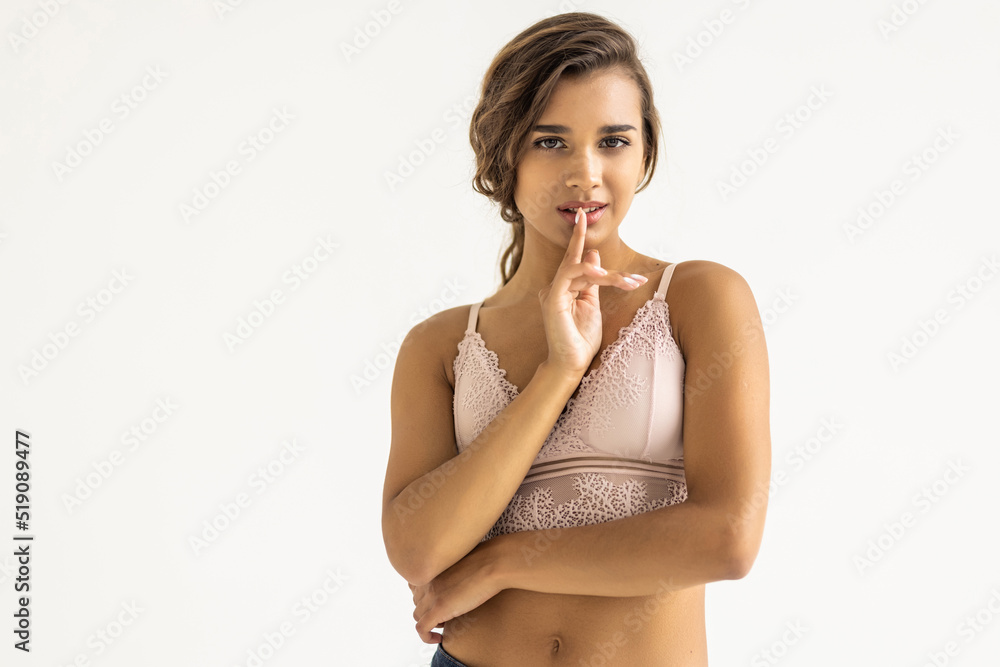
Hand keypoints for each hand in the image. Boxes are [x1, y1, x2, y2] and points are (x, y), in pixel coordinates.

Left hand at [408, 540, 504, 643]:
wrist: (495, 562)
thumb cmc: (488, 559)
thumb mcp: (465, 561)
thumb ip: (455, 570)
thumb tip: (461, 580)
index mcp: (433, 568)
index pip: (415, 586)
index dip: (425, 597)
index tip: (438, 601)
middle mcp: (428, 580)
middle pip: (417, 601)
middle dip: (428, 610)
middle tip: (446, 614)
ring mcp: (432, 595)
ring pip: (417, 615)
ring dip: (429, 623)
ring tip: (446, 624)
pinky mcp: (440, 608)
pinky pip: (421, 629)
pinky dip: (426, 637)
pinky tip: (439, 639)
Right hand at [538, 206, 648, 374]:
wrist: (572, 363)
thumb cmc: (582, 339)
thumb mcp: (592, 305)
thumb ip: (593, 281)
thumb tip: (594, 255)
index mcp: (565, 288)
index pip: (572, 258)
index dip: (577, 237)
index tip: (582, 216)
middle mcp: (556, 287)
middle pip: (581, 264)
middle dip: (595, 253)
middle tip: (624, 265)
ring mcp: (553, 292)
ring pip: (581, 269)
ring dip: (609, 274)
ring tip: (630, 283)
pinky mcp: (553, 298)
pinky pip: (569, 276)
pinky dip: (587, 272)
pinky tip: (604, 276)